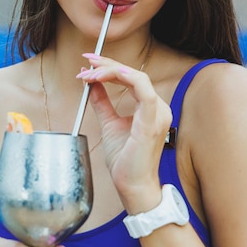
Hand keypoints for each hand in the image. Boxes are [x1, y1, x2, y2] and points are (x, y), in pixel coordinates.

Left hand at [78, 55, 171, 201]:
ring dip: (112, 71)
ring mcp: (158, 114)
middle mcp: (158, 108)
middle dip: (108, 64)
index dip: (109, 68)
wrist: (133, 186)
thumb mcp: (109, 124)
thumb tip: (91, 85)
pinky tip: (110, 74)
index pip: (131, 78)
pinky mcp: (152, 122)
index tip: (88, 65)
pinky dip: (127, 79)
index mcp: (150, 108)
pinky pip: (144, 92)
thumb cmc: (125, 160)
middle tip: (88, 61)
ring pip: (137, 78)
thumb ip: (102, 103)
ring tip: (91, 72)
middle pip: (133, 74)